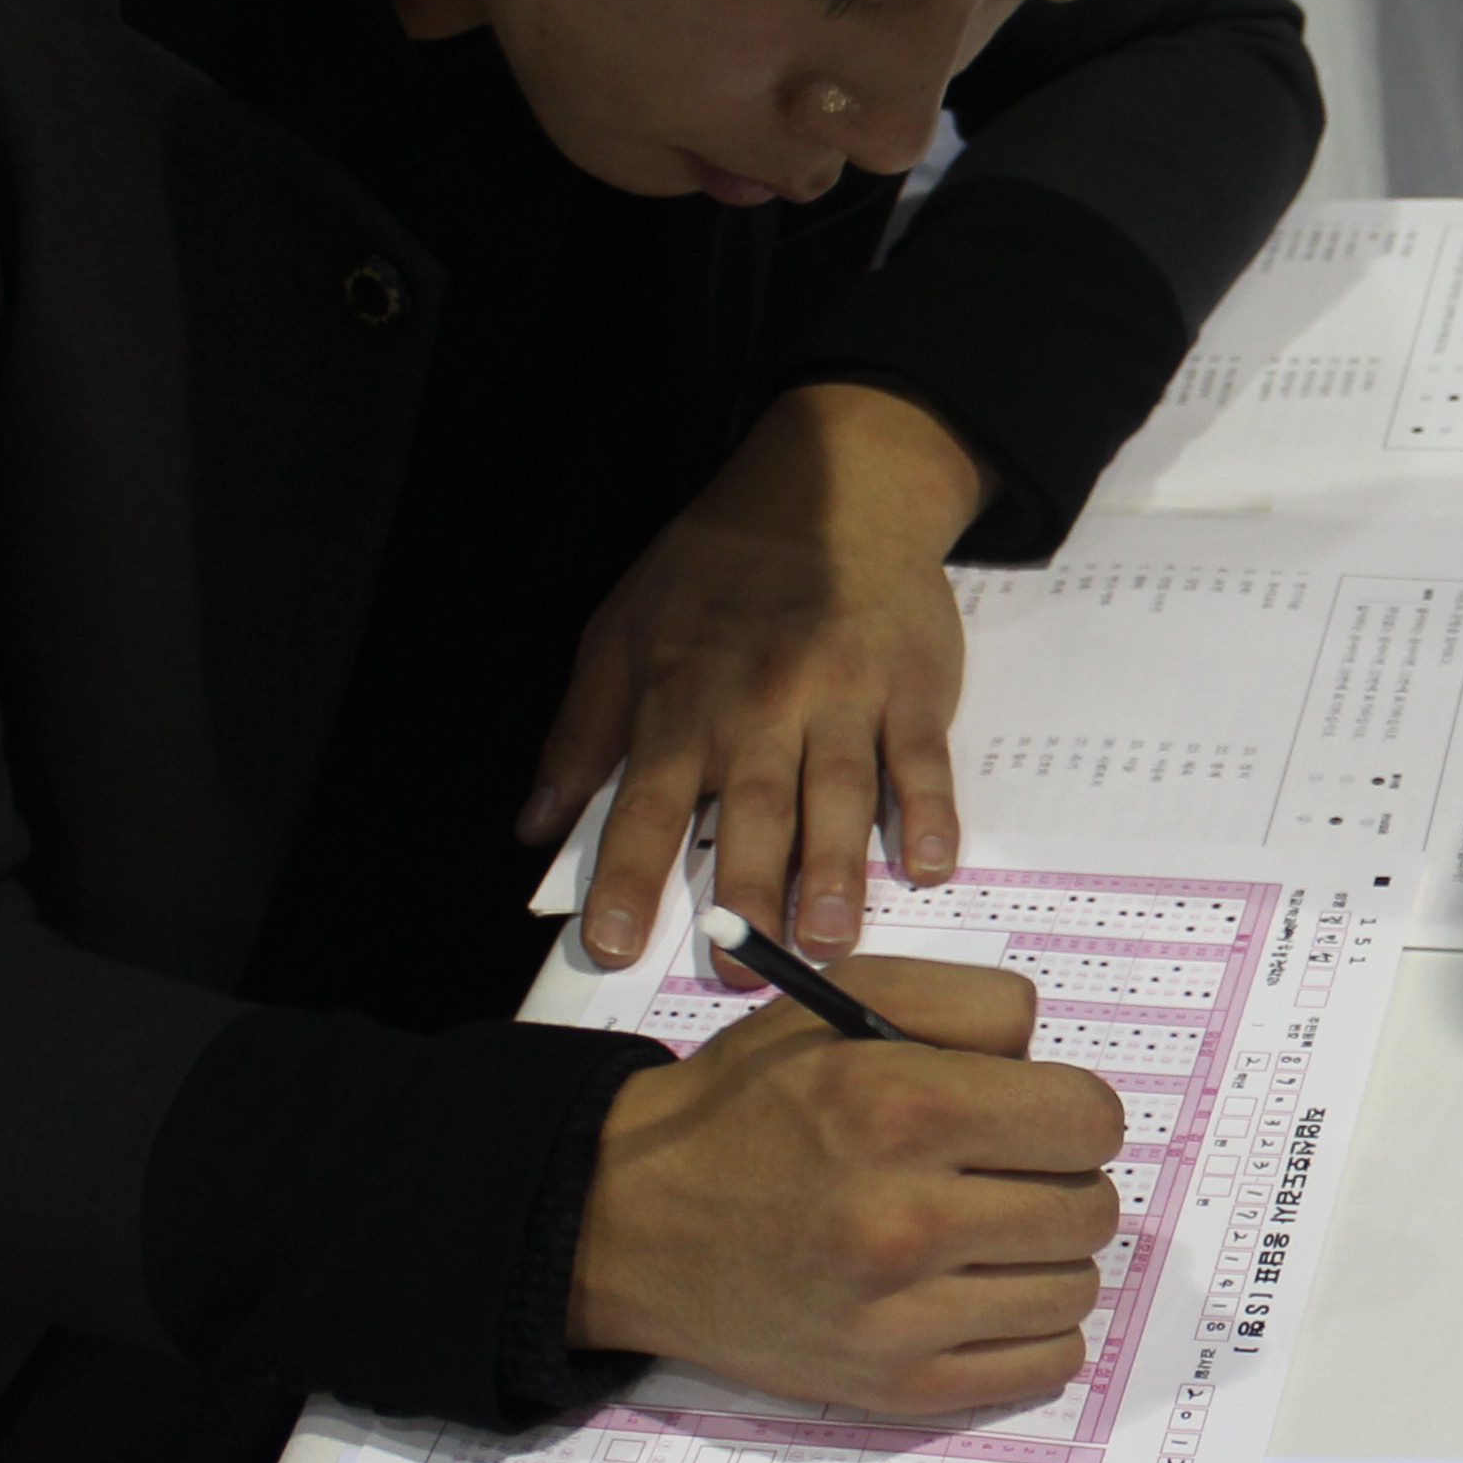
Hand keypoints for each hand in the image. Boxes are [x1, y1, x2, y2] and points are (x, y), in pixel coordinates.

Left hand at [532, 381, 989, 969]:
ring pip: (838, 795)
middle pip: (753, 814)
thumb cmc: (716, 569)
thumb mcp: (620, 631)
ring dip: (835, 872)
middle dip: (746, 899)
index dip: (628, 876)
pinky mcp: (913, 689)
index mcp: (683, 700)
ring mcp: (844, 696)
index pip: (648, 803)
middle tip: (743, 975)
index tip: (613, 944)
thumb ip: (581, 735)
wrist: (834, 486)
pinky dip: (928, 813)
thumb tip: (534, 826)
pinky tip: (928, 866)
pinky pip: (922, 761)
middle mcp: (762, 705)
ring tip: (829, 943)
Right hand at [568, 953, 1128, 1416]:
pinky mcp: (896, 1387)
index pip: (1088, 1122)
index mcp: (900, 1109)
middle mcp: (903, 1220)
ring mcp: (899, 1318)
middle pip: (1090, 1209)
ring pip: (1076, 1288)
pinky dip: (1035, 1329)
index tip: (1033, 1120)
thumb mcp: (846, 1003)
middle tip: (1002, 1177)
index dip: (1071, 1113)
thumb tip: (1054, 1065)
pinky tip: (982, 1293)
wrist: (635, 1222)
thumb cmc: (749, 1106)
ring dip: (1049, 1258)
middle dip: (1061, 1182)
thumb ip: (972, 1004)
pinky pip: (1044, 1365)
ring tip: (984, 1236)